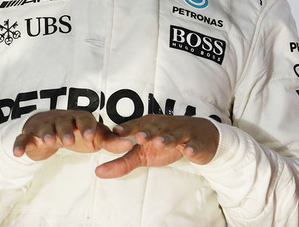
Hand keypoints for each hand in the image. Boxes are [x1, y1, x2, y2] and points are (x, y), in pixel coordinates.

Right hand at [13, 110, 132, 161]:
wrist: (50, 130)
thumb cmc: (78, 132)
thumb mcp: (95, 137)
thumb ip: (112, 141)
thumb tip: (133, 143)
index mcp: (79, 118)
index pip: (85, 119)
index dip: (88, 127)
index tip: (91, 136)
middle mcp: (61, 120)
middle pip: (64, 122)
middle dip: (66, 130)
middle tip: (69, 140)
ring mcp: (44, 127)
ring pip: (44, 129)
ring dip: (46, 134)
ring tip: (49, 142)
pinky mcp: (29, 136)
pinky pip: (23, 139)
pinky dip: (20, 144)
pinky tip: (18, 153)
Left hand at [95, 115, 219, 178]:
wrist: (200, 138)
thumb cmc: (166, 143)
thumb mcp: (143, 154)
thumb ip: (121, 162)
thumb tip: (97, 172)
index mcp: (150, 125)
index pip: (137, 125)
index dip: (128, 128)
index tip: (116, 132)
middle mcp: (166, 126)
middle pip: (156, 127)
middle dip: (148, 131)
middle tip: (139, 137)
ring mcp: (182, 133)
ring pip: (174, 134)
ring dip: (167, 138)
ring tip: (160, 143)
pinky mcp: (197, 142)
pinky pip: (195, 145)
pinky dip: (192, 148)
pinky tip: (188, 152)